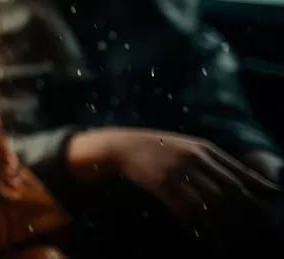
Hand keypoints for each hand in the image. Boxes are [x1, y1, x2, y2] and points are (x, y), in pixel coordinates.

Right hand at [69, 128, 279, 231]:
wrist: (120, 146)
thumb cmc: (154, 150)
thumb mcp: (186, 149)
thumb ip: (210, 162)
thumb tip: (238, 182)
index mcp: (205, 150)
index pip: (241, 173)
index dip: (259, 191)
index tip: (274, 207)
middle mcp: (196, 158)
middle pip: (231, 190)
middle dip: (247, 214)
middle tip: (258, 233)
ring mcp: (180, 170)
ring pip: (212, 202)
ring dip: (224, 225)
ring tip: (232, 242)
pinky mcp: (162, 182)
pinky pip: (186, 207)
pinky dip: (197, 223)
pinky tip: (201, 234)